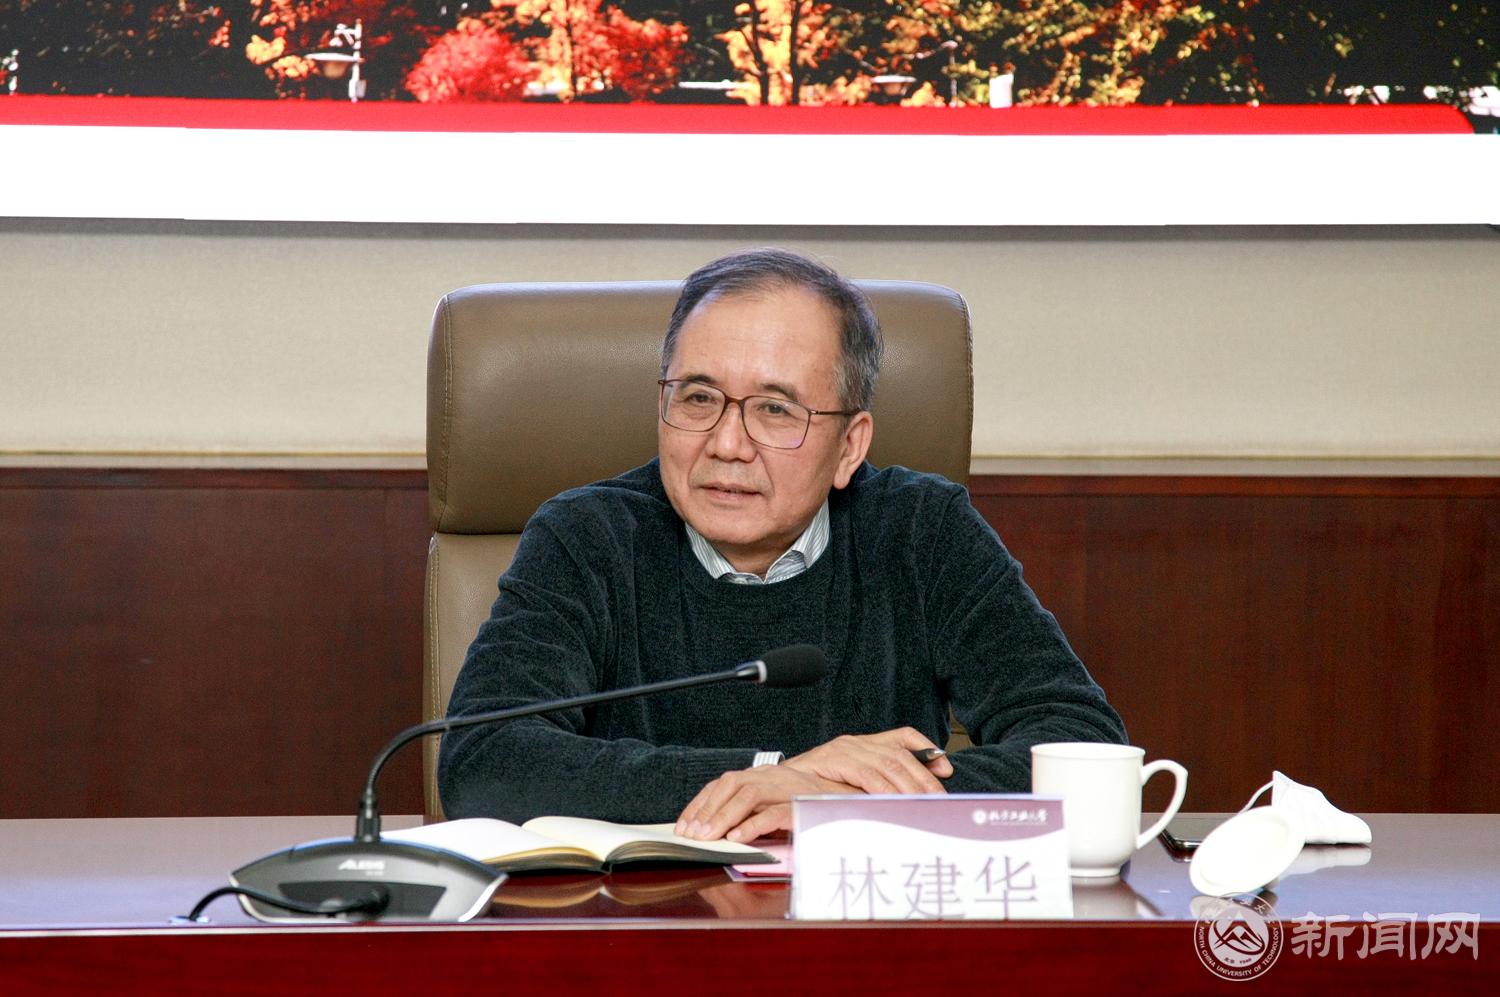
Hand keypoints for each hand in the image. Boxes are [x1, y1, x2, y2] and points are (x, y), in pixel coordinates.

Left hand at [675, 766, 855, 842]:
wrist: (855, 805)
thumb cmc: (815, 809)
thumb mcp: (778, 808)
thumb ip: (753, 814)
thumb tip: (719, 832)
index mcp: (766, 775)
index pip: (724, 783)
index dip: (701, 803)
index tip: (683, 825)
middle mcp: (775, 775)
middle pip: (731, 784)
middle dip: (706, 810)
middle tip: (690, 835)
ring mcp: (790, 787)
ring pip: (748, 795)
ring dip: (723, 817)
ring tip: (707, 838)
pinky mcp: (803, 803)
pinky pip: (774, 812)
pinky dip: (752, 824)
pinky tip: (737, 837)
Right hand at [783, 727, 952, 795]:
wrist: (775, 784)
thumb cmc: (812, 788)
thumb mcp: (848, 784)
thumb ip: (875, 783)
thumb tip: (910, 796)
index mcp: (862, 743)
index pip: (902, 736)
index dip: (926, 749)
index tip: (946, 768)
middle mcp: (856, 741)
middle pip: (901, 755)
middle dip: (924, 777)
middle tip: (940, 798)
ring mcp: (845, 747)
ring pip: (888, 762)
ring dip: (909, 785)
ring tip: (923, 803)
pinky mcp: (833, 758)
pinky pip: (866, 773)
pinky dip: (884, 788)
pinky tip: (894, 801)